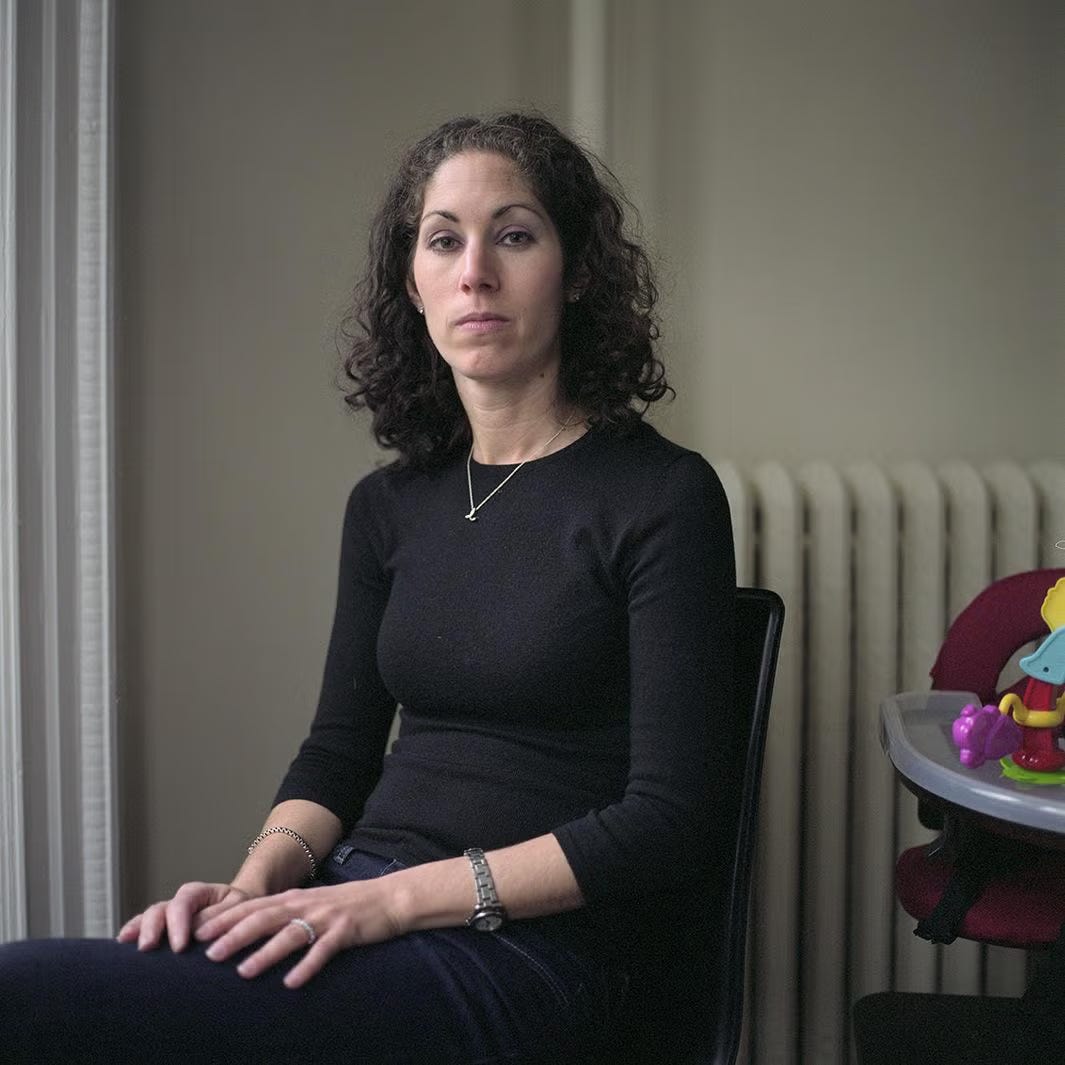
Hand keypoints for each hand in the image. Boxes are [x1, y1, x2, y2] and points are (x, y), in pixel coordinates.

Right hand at [117, 882, 255, 952]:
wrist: (242, 915)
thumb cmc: (242, 912)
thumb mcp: (239, 909)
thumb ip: (219, 917)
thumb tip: (198, 933)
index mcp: (200, 893)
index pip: (183, 904)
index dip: (179, 924)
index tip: (180, 947)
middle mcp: (180, 902)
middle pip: (160, 909)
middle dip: (151, 927)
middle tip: (148, 947)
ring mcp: (169, 916)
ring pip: (148, 917)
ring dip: (137, 930)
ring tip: (127, 944)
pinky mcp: (163, 930)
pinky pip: (143, 928)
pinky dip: (133, 933)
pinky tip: (122, 944)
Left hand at [196, 879, 406, 988]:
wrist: (388, 897)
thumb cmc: (346, 905)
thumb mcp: (311, 905)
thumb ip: (284, 915)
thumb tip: (250, 933)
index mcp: (293, 899)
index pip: (252, 906)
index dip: (223, 918)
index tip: (196, 932)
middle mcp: (305, 905)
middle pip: (264, 918)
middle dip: (234, 935)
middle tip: (208, 953)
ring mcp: (325, 918)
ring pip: (289, 934)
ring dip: (264, 953)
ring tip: (243, 972)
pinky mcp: (345, 932)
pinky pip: (323, 951)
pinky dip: (306, 967)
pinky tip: (292, 983)